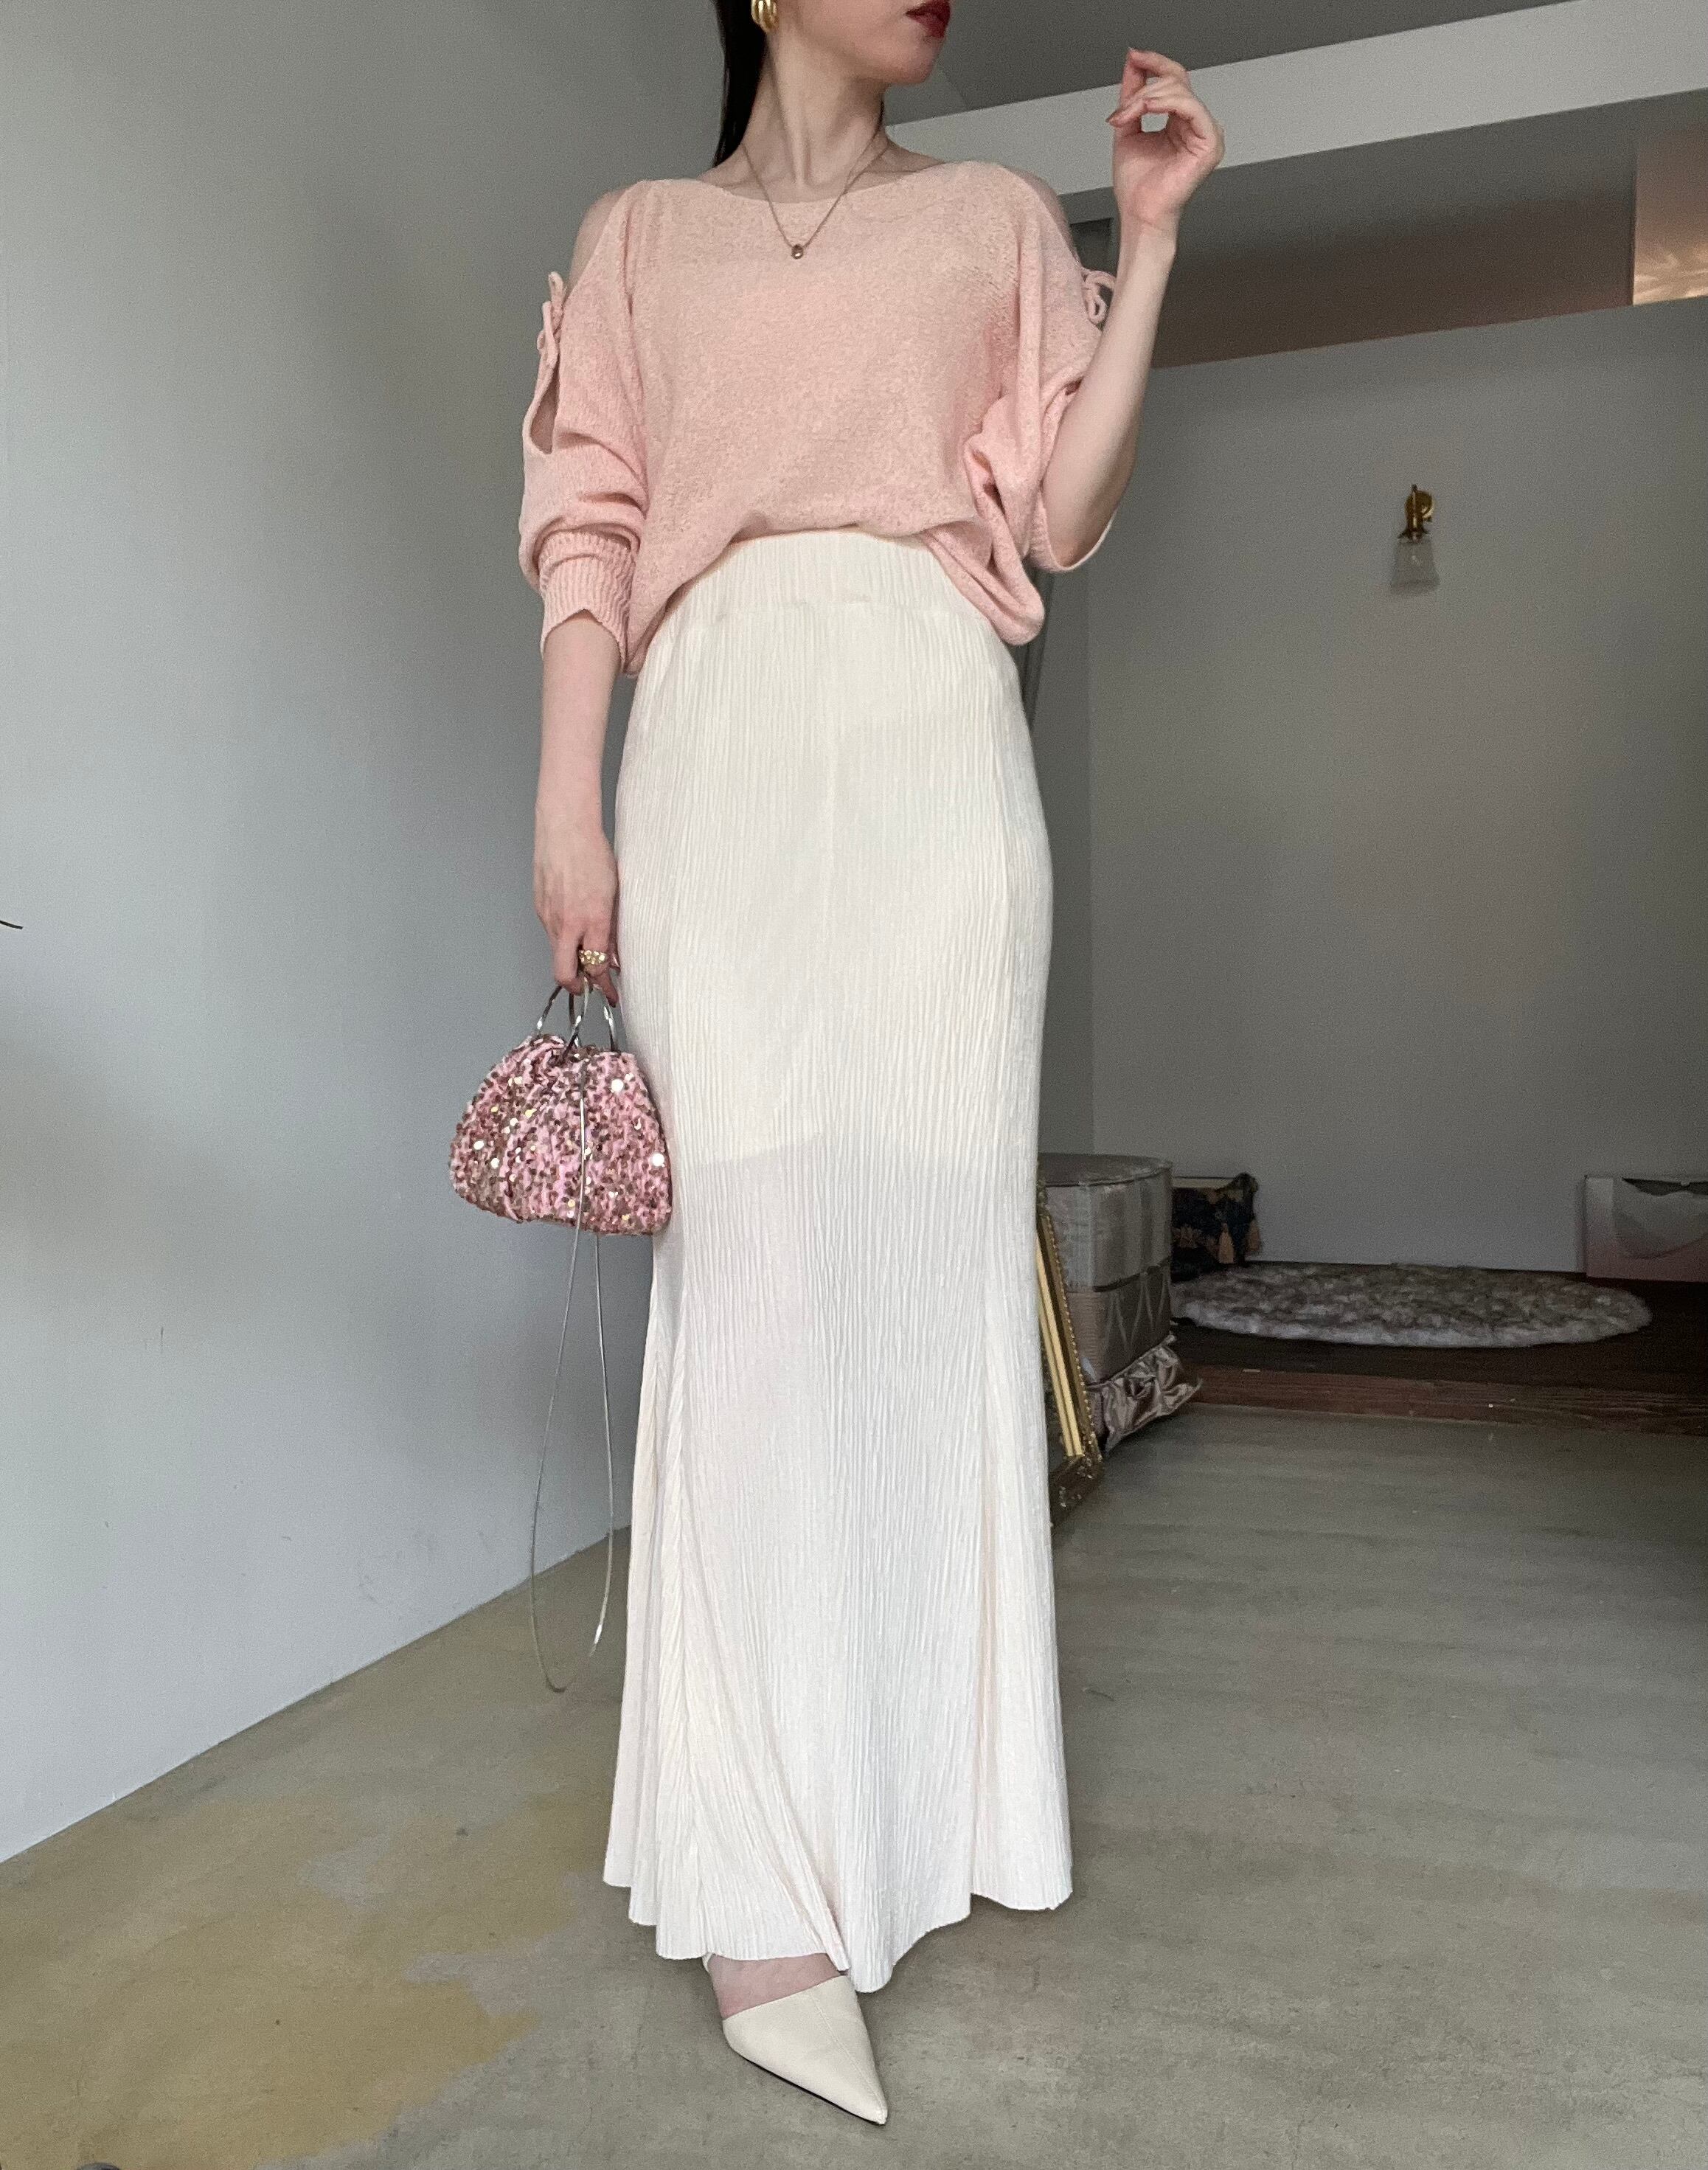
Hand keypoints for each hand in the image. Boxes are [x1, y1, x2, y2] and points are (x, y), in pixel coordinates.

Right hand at [534, 812, 620, 1005]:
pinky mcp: (539, 908)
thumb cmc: (593, 854)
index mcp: (593, 918)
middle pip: (566, 973)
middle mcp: (568, 922)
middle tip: (591, 986)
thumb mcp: (615, 895)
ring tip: (587, 950)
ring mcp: (549, 916)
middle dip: (578, 986)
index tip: (612, 994)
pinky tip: (575, 926)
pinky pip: (551, 933)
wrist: (565, 828)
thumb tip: (616, 956)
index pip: (597, 966)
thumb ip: (614, 929)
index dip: (605, 986)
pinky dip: (564, 938)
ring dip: (571, 959)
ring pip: (558, 953)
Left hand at [1106, 48, 1223, 237]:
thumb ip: (1132, 95)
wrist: (1140, 215)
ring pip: (1180, 91)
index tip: (1134, 57)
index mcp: (1180, 121)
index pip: (1173, 80)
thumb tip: (1133, 62)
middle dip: (1143, 88)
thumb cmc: (1137, 186)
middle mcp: (1196, 124)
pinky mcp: (1210, 143)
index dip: (1154, 64)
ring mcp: (1206, 133)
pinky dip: (1165, 103)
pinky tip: (1147, 109)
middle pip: (1176, 81)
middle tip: (1121, 108)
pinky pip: (1191, 107)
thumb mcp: (1128, 127)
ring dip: (1147, 97)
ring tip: (1127, 116)